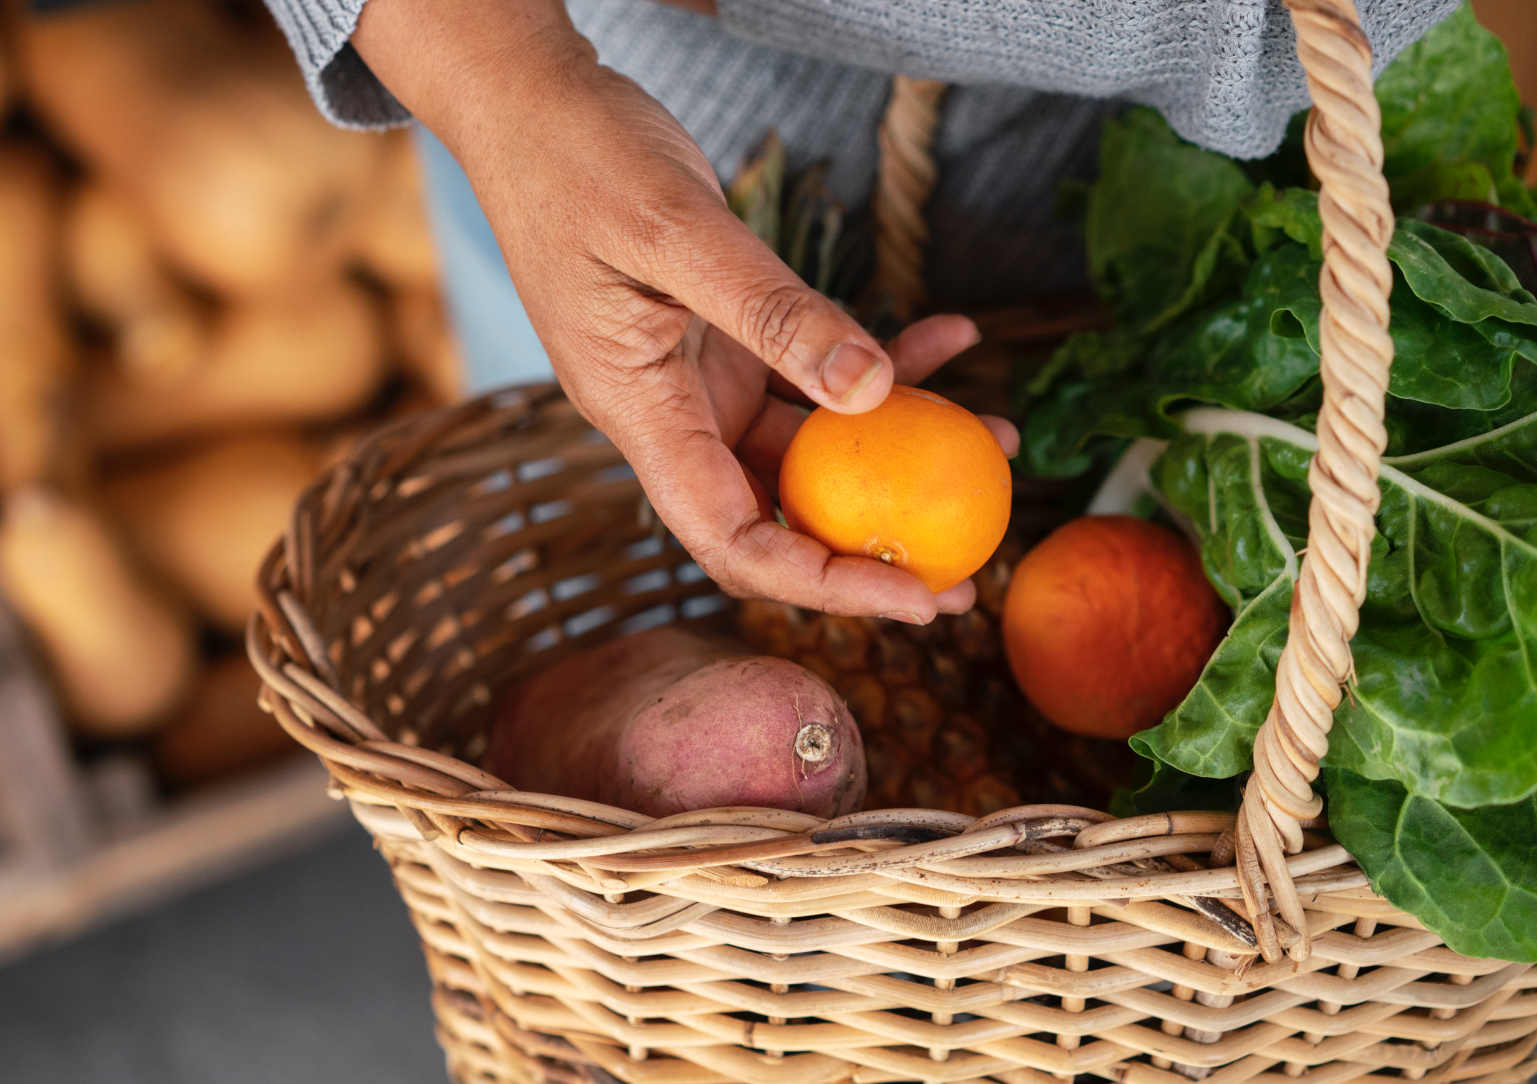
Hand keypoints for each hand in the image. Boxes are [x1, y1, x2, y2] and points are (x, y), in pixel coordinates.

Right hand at [353, 0, 1017, 620]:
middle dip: (874, 548)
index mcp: (641, 415)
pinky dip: (877, 364)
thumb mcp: (676, 230)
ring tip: (991, 433)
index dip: (824, 583)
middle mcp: (672, 417)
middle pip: (778, 516)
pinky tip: (945, 339)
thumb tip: (871, 392)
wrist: (532, 109)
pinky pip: (812, 377)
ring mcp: (699, 384)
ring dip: (899, 446)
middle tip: (967, 569)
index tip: (915, 597)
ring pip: (809, 448)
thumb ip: (772, 313)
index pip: (734, 540)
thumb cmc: (577, 158)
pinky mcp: (725, 345)